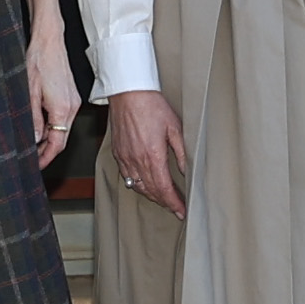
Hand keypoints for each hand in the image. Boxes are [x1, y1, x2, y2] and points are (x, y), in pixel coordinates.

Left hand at [25, 29, 80, 169]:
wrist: (49, 41)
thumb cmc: (39, 61)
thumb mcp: (29, 93)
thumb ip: (33, 119)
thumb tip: (34, 139)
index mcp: (62, 109)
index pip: (57, 144)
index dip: (46, 157)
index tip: (36, 165)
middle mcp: (72, 107)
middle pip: (62, 138)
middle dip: (47, 150)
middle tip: (32, 158)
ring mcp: (73, 101)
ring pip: (62, 128)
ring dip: (49, 137)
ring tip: (32, 143)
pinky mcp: (70, 96)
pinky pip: (62, 117)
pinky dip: (52, 125)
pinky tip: (39, 125)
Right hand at [108, 90, 186, 218]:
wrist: (128, 92)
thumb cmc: (151, 105)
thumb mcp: (174, 127)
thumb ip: (182, 152)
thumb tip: (186, 171)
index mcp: (153, 156)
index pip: (164, 189)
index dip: (174, 203)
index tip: (182, 211)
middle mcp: (137, 161)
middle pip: (151, 191)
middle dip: (164, 202)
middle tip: (176, 207)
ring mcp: (125, 158)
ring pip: (138, 187)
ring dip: (151, 196)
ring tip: (163, 199)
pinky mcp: (118, 153)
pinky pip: (127, 177)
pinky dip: (137, 185)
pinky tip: (144, 184)